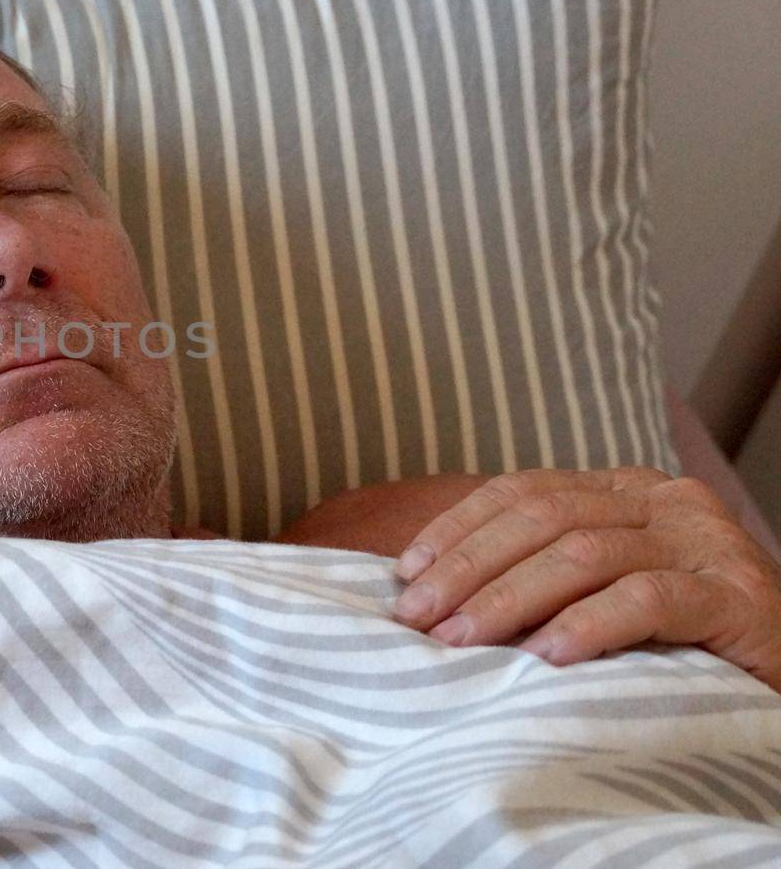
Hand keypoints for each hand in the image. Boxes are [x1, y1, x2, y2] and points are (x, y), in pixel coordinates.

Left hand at [389, 466, 780, 691]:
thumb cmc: (684, 639)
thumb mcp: (606, 589)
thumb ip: (544, 573)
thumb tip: (434, 589)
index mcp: (627, 491)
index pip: (525, 491)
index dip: (459, 527)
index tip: (405, 572)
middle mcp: (667, 503)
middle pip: (545, 518)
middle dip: (470, 566)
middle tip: (417, 616)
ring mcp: (706, 545)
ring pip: (586, 554)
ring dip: (511, 598)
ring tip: (462, 641)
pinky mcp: (741, 598)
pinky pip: (650, 601)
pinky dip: (589, 625)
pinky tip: (546, 656)